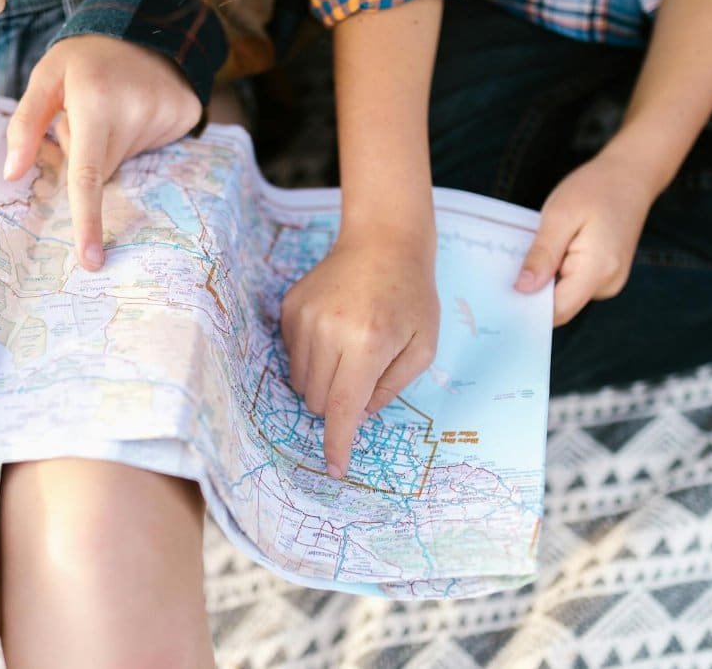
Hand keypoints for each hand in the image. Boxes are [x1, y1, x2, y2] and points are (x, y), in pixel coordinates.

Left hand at [3, 36, 202, 270]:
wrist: (142, 30)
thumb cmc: (86, 60)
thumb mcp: (47, 77)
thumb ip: (25, 126)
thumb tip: (13, 175)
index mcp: (94, 103)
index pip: (88, 174)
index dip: (88, 220)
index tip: (91, 258)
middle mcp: (133, 112)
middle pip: (105, 170)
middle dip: (91, 153)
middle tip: (92, 114)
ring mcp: (164, 115)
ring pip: (128, 161)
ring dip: (116, 144)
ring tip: (117, 106)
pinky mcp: (185, 116)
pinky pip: (154, 150)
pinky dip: (141, 136)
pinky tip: (140, 107)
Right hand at [280, 226, 439, 478]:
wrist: (383, 241)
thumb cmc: (411, 296)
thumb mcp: (422, 347)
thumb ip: (390, 388)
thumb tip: (356, 415)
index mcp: (366, 343)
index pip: (343, 408)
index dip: (337, 443)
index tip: (334, 469)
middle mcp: (328, 331)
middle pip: (318, 401)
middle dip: (338, 404)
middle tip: (362, 377)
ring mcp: (303, 318)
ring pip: (301, 382)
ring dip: (323, 382)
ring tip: (349, 352)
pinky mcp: (289, 308)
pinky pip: (291, 355)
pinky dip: (312, 357)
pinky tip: (335, 332)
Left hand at [514, 150, 657, 324]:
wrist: (631, 175)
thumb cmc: (595, 189)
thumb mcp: (559, 216)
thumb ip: (542, 255)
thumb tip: (522, 289)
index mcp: (598, 271)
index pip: (558, 311)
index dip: (528, 308)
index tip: (500, 298)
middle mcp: (607, 284)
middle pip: (560, 305)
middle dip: (533, 293)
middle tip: (508, 270)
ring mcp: (608, 281)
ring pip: (565, 295)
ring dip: (544, 280)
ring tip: (533, 252)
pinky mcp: (604, 275)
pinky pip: (573, 283)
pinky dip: (556, 272)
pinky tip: (549, 252)